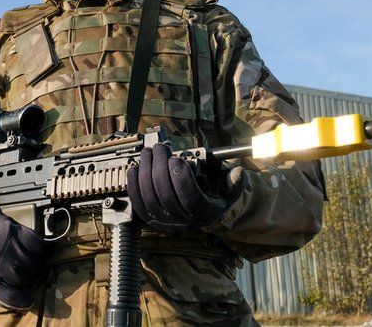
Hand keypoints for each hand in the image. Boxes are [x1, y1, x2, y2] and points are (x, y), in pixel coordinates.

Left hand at [126, 143, 244, 231]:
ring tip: (148, 153)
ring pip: (150, 198)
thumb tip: (238, 173)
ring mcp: (165, 223)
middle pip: (166, 195)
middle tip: (160, 148)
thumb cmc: (213, 196)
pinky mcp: (150, 220)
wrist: (200, 212)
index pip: (190, 199)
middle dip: (160, 167)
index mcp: (204, 213)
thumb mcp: (229, 190)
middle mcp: (184, 222)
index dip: (181, 179)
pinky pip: (138, 204)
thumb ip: (234, 182)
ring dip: (146, 172)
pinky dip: (134, 185)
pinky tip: (134, 169)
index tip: (177, 159)